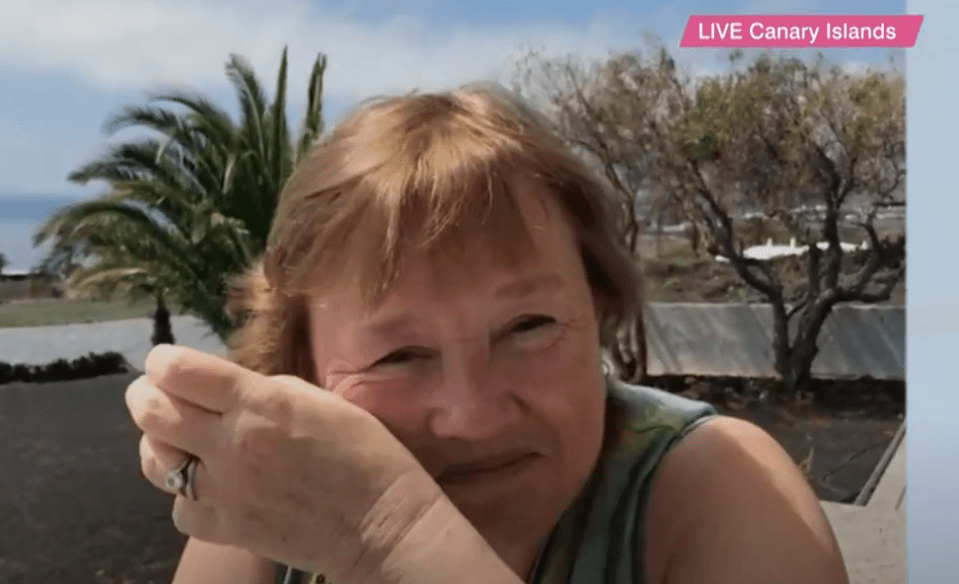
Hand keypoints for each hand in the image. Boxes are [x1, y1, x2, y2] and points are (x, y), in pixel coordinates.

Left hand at [125, 345, 443, 581]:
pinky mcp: (225, 531)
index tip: (169, 362)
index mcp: (259, 404)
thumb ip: (267, 389)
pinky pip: (180, 507)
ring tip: (175, 438)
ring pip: (154, 461)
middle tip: (157, 393)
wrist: (381, 526)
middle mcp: (231, 445)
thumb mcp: (322, 399)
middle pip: (151, 412)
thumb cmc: (366, 453)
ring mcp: (224, 492)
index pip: (179, 371)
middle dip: (146, 394)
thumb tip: (230, 390)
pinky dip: (186, 494)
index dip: (164, 361)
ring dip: (158, 443)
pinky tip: (207, 486)